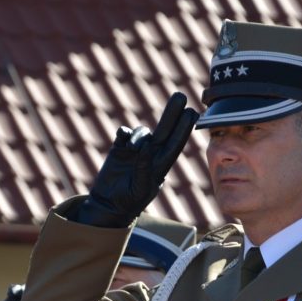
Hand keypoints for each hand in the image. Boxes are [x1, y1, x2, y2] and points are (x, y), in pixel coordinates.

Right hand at [77, 92, 198, 227]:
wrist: (108, 204)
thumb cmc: (129, 202)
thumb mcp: (140, 189)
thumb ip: (144, 169)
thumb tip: (145, 147)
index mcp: (160, 165)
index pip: (175, 143)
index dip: (184, 128)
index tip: (193, 112)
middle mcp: (151, 154)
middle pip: (165, 129)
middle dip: (172, 113)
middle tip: (180, 96)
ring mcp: (135, 150)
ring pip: (143, 132)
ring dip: (138, 135)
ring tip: (130, 148)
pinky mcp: (120, 148)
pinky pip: (125, 133)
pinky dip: (125, 133)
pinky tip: (123, 141)